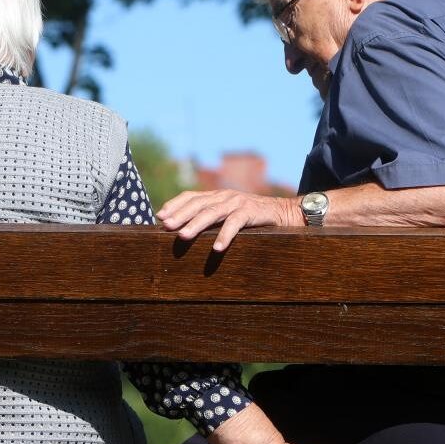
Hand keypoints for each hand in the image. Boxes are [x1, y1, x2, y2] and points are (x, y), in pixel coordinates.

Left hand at [157, 189, 300, 250]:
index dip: (175, 204)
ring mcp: (238, 203)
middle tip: (166, 226)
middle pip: (198, 203)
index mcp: (217, 195)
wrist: (284, 213)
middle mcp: (225, 196)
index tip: (159, 216)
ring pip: (213, 212)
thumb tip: (183, 230)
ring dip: (196, 224)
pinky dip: (225, 235)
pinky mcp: (251, 212)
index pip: (191, 196)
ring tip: (183, 236)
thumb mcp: (228, 214)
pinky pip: (235, 223)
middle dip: (180, 215)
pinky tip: (216, 248)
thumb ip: (210, 218)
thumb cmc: (252, 217)